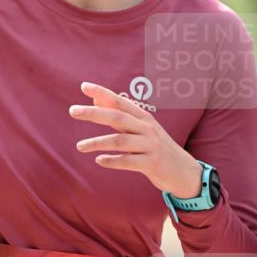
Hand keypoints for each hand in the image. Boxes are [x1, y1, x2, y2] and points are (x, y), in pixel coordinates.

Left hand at [69, 81, 202, 197]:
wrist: (183, 171)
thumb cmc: (156, 147)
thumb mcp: (140, 128)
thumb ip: (119, 115)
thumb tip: (95, 99)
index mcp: (143, 117)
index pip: (120, 101)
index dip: (102, 92)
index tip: (84, 86)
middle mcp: (147, 128)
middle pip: (117, 117)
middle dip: (94, 113)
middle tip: (73, 110)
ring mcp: (150, 146)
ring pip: (119, 140)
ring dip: (97, 142)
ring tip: (79, 146)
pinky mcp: (151, 164)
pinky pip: (128, 161)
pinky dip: (112, 160)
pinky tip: (98, 160)